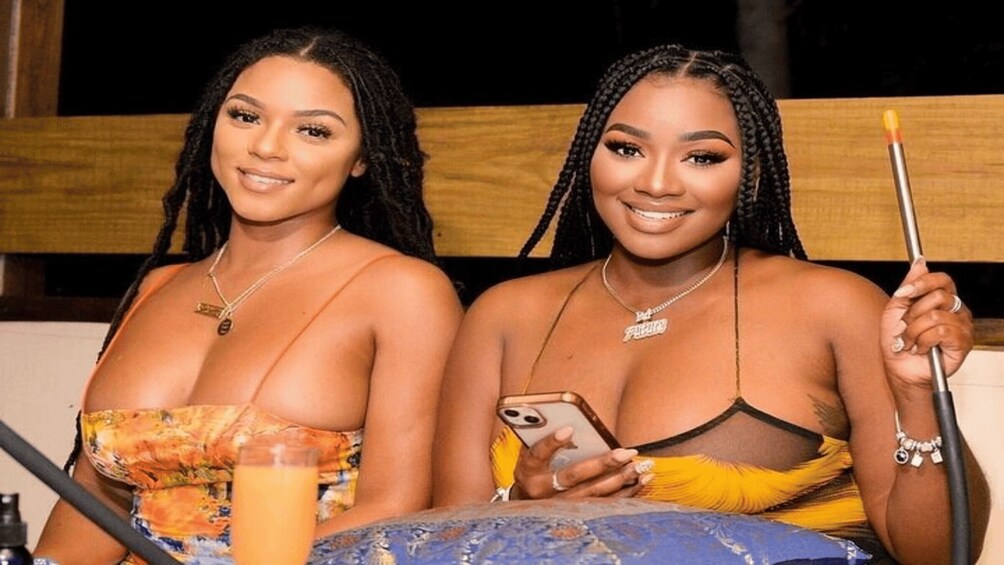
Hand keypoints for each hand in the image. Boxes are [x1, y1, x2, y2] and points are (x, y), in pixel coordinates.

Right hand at [511, 426, 652, 499]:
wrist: (527, 502)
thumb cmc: (534, 468)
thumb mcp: (530, 451)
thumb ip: (543, 436)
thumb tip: (570, 422)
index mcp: (528, 470)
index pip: (538, 454)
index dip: (552, 442)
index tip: (569, 429)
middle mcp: (544, 490)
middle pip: (573, 476)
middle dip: (602, 464)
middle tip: (626, 453)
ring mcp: (561, 505)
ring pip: (593, 493)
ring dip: (619, 479)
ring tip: (639, 466)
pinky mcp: (578, 513)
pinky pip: (605, 504)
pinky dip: (626, 493)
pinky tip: (642, 480)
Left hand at [881, 257, 972, 388]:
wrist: (898, 369)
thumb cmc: (898, 341)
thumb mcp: (896, 309)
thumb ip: (909, 286)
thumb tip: (920, 263)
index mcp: (943, 300)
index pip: (941, 280)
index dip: (920, 284)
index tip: (902, 294)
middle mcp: (957, 311)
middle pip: (937, 297)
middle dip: (913, 314)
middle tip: (906, 328)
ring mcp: (962, 327)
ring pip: (935, 317)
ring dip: (914, 331)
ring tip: (911, 342)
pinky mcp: (963, 344)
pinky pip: (941, 332)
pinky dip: (923, 341)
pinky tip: (920, 349)